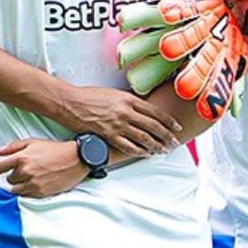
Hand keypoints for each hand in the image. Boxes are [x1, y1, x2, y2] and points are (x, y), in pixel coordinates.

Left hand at [0, 137, 88, 200]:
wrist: (76, 159)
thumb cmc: (54, 149)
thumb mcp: (33, 142)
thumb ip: (13, 147)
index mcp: (21, 158)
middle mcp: (25, 172)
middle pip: (9, 180)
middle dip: (14, 176)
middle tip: (26, 171)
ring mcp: (33, 184)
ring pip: (16, 190)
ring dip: (20, 185)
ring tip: (31, 178)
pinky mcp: (41, 193)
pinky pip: (26, 196)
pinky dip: (28, 192)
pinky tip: (36, 184)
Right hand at [49, 83, 177, 157]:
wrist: (70, 102)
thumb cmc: (88, 96)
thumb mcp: (113, 93)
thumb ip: (128, 101)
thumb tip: (139, 107)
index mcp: (128, 99)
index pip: (155, 112)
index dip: (168, 121)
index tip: (176, 127)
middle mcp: (126, 112)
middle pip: (153, 126)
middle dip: (166, 136)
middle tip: (174, 142)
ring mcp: (118, 125)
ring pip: (143, 138)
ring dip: (156, 145)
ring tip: (163, 150)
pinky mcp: (108, 135)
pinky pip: (128, 146)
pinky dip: (139, 151)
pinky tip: (145, 154)